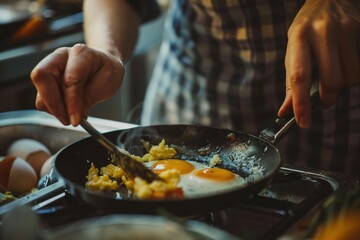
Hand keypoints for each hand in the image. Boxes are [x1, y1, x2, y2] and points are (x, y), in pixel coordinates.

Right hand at [31, 43, 124, 125]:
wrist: (103, 65)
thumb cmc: (106, 70)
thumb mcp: (108, 82)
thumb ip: (90, 97)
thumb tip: (75, 116)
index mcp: (80, 53)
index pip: (70, 78)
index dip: (72, 102)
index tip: (76, 119)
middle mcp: (60, 57)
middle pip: (42, 77)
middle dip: (53, 104)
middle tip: (68, 119)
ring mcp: (50, 67)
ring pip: (39, 90)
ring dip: (54, 108)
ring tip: (72, 115)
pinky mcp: (46, 80)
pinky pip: (41, 98)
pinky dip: (53, 108)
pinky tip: (67, 109)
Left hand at [278, 0, 359, 127]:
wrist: (328, 0)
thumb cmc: (306, 32)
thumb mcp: (293, 52)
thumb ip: (290, 82)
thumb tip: (285, 112)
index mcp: (299, 37)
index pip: (299, 75)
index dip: (300, 102)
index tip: (302, 121)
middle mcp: (323, 31)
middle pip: (331, 80)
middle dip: (327, 98)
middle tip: (323, 100)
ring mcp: (345, 29)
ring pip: (351, 76)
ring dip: (342, 85)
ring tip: (334, 75)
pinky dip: (353, 75)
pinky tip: (344, 65)